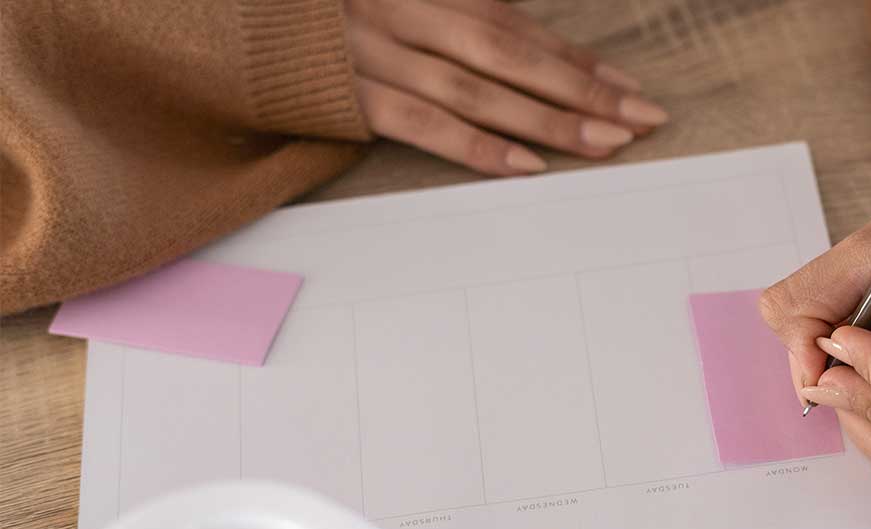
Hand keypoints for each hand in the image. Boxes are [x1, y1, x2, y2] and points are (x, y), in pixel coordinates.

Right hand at [344, 0, 667, 174]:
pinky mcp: (349, 95)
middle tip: (644, 120)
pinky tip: (527, 166)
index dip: (575, 60)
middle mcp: (408, 11)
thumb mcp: (389, 5)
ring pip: (480, 89)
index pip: (517, 26)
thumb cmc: (314, 21)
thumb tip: (517, 57)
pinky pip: (425, 122)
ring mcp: (379, 52)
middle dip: (584, 90)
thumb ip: (448, 22)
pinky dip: (478, 145)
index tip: (628, 89)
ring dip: (549, 120)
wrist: (221, 22)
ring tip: (606, 146)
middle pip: (513, 55)